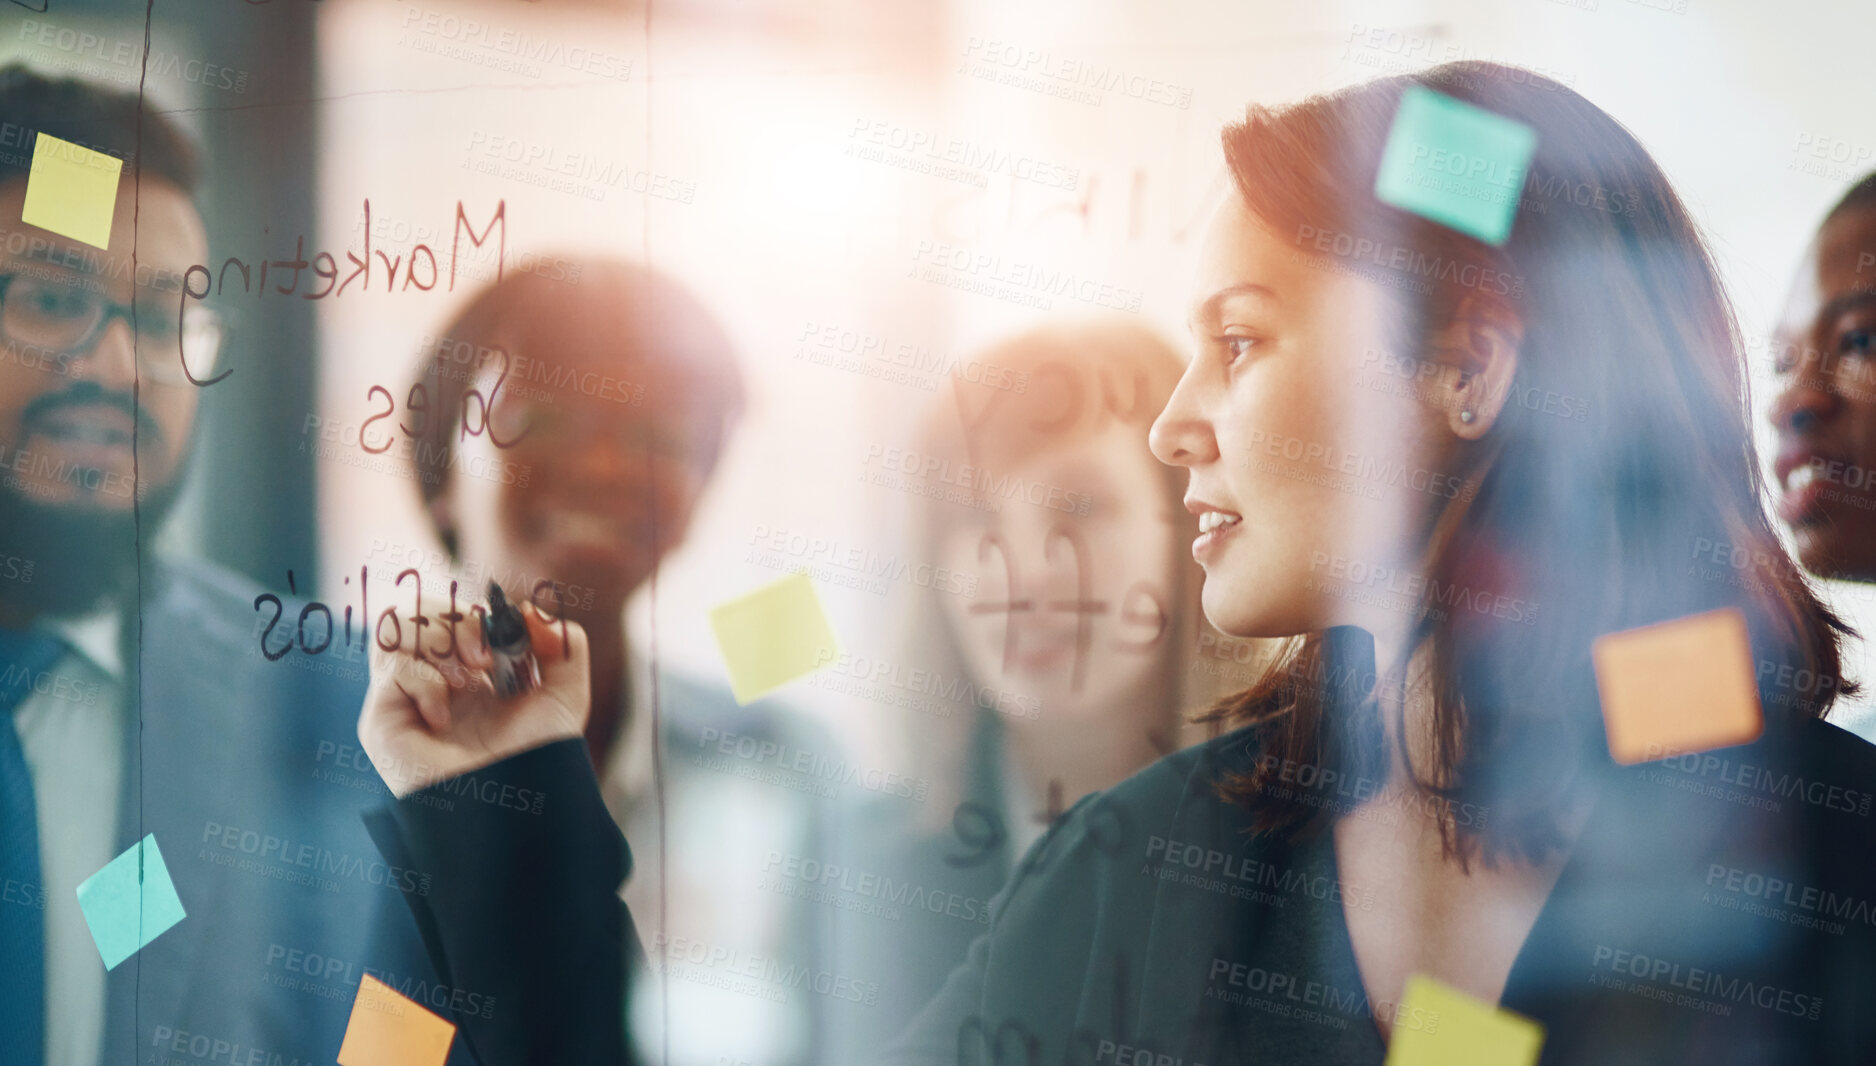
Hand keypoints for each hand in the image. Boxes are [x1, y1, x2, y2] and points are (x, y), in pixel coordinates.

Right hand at [359, 601, 590, 797]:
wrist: (514, 814)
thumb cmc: (535, 764)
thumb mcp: (565, 697)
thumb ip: (563, 646)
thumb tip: (532, 609)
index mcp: (470, 673)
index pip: (458, 612)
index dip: (487, 615)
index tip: (519, 638)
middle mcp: (433, 681)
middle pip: (420, 608)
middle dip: (459, 618)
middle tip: (486, 656)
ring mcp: (404, 700)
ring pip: (392, 625)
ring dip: (437, 636)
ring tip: (468, 674)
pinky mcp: (382, 722)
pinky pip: (392, 669)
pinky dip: (425, 679)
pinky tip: (445, 715)